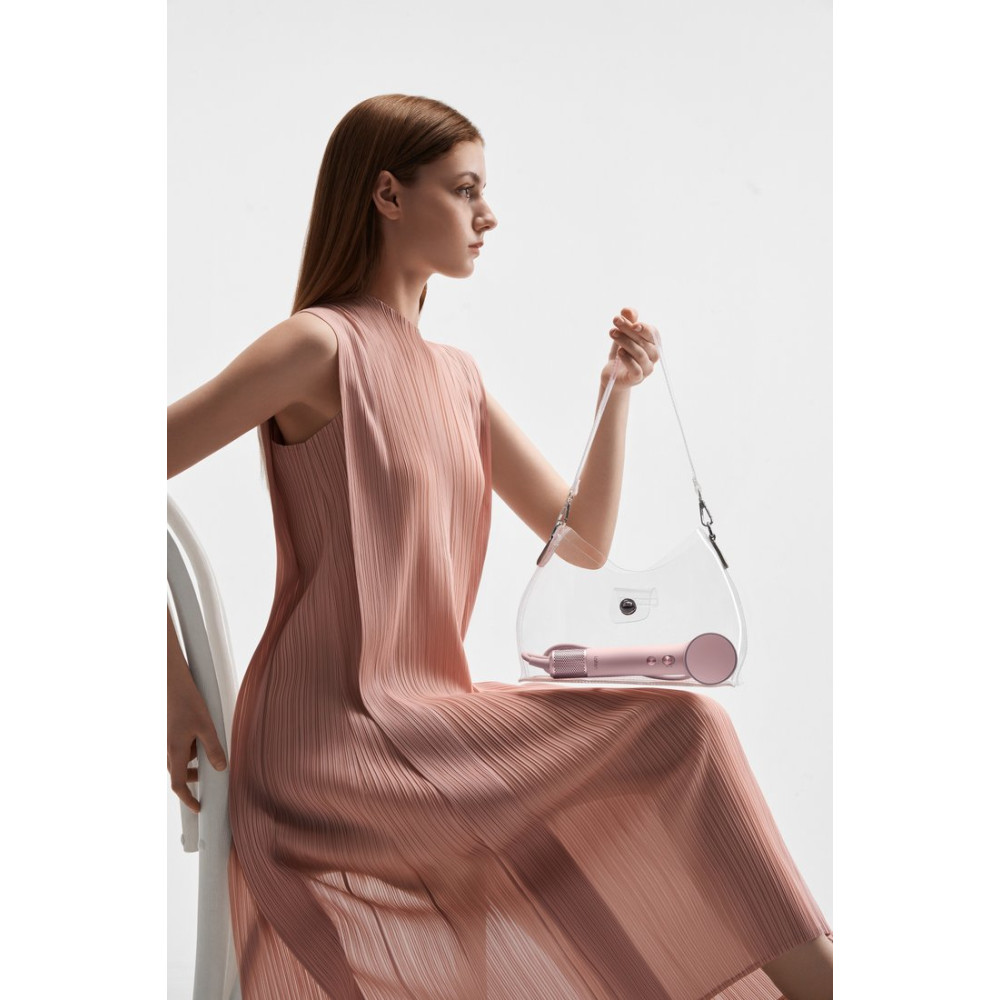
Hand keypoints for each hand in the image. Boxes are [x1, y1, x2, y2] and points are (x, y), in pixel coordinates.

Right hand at [167, 668, 227, 812]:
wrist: (172, 683)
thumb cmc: (188, 702)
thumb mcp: (206, 727)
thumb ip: (213, 748)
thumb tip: (221, 768)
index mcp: (175, 752)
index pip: (178, 785)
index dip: (188, 799)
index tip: (198, 807)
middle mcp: (167, 750)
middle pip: (179, 773)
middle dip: (195, 776)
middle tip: (212, 772)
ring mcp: (166, 741)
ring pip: (180, 759)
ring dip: (194, 758)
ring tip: (208, 742)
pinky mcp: (169, 733)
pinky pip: (179, 748)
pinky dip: (191, 747)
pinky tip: (201, 732)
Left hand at [601, 306, 660, 389]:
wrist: (613, 375)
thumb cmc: (622, 352)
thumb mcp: (623, 335)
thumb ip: (627, 321)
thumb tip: (627, 310)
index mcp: (653, 344)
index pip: (652, 333)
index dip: (642, 326)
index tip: (629, 319)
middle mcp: (653, 356)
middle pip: (644, 341)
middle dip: (628, 329)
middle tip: (615, 320)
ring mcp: (647, 368)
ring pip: (639, 353)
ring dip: (625, 341)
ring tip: (612, 333)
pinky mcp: (638, 378)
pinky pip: (636, 369)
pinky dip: (627, 359)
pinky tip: (619, 352)